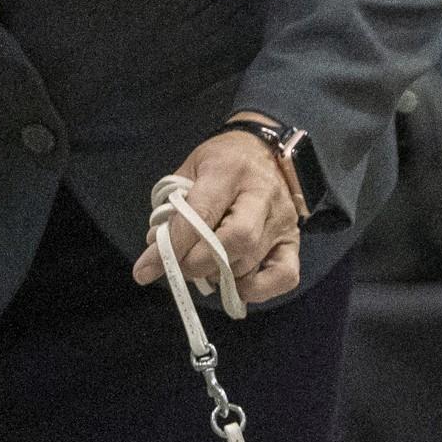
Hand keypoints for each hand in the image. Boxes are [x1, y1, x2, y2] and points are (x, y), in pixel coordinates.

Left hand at [134, 124, 304, 313]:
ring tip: (206, 265)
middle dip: (199, 263)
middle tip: (182, 266)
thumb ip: (174, 206)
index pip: (201, 214)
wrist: (267, 151)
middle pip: (236, 241)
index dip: (173, 246)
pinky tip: (237, 283)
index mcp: (229, 172)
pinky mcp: (295, 241)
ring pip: (251, 262)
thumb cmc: (223, 162)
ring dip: (220, 276)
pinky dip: (257, 289)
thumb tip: (157, 246)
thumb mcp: (192, 169)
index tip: (146, 269)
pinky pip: (284, 276)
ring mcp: (282, 220)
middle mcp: (261, 195)